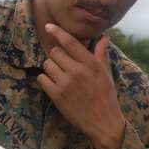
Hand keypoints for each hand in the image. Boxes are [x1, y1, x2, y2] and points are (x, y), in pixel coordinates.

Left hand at [37, 24, 125, 148]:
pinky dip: (45, 79)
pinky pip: (42, 79)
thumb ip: (101, 54)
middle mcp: (77, 71)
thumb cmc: (106, 96)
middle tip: (63, 63)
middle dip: (57, 55)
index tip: (48, 26)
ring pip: (47, 64)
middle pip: (56, 52)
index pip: (69, 42)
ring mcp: (65, 84)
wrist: (103, 122)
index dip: (57, 31)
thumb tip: (104, 37)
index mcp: (90, 64)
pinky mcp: (57, 96)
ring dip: (51, 66)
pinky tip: (54, 83)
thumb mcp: (106, 73)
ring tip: (59, 74)